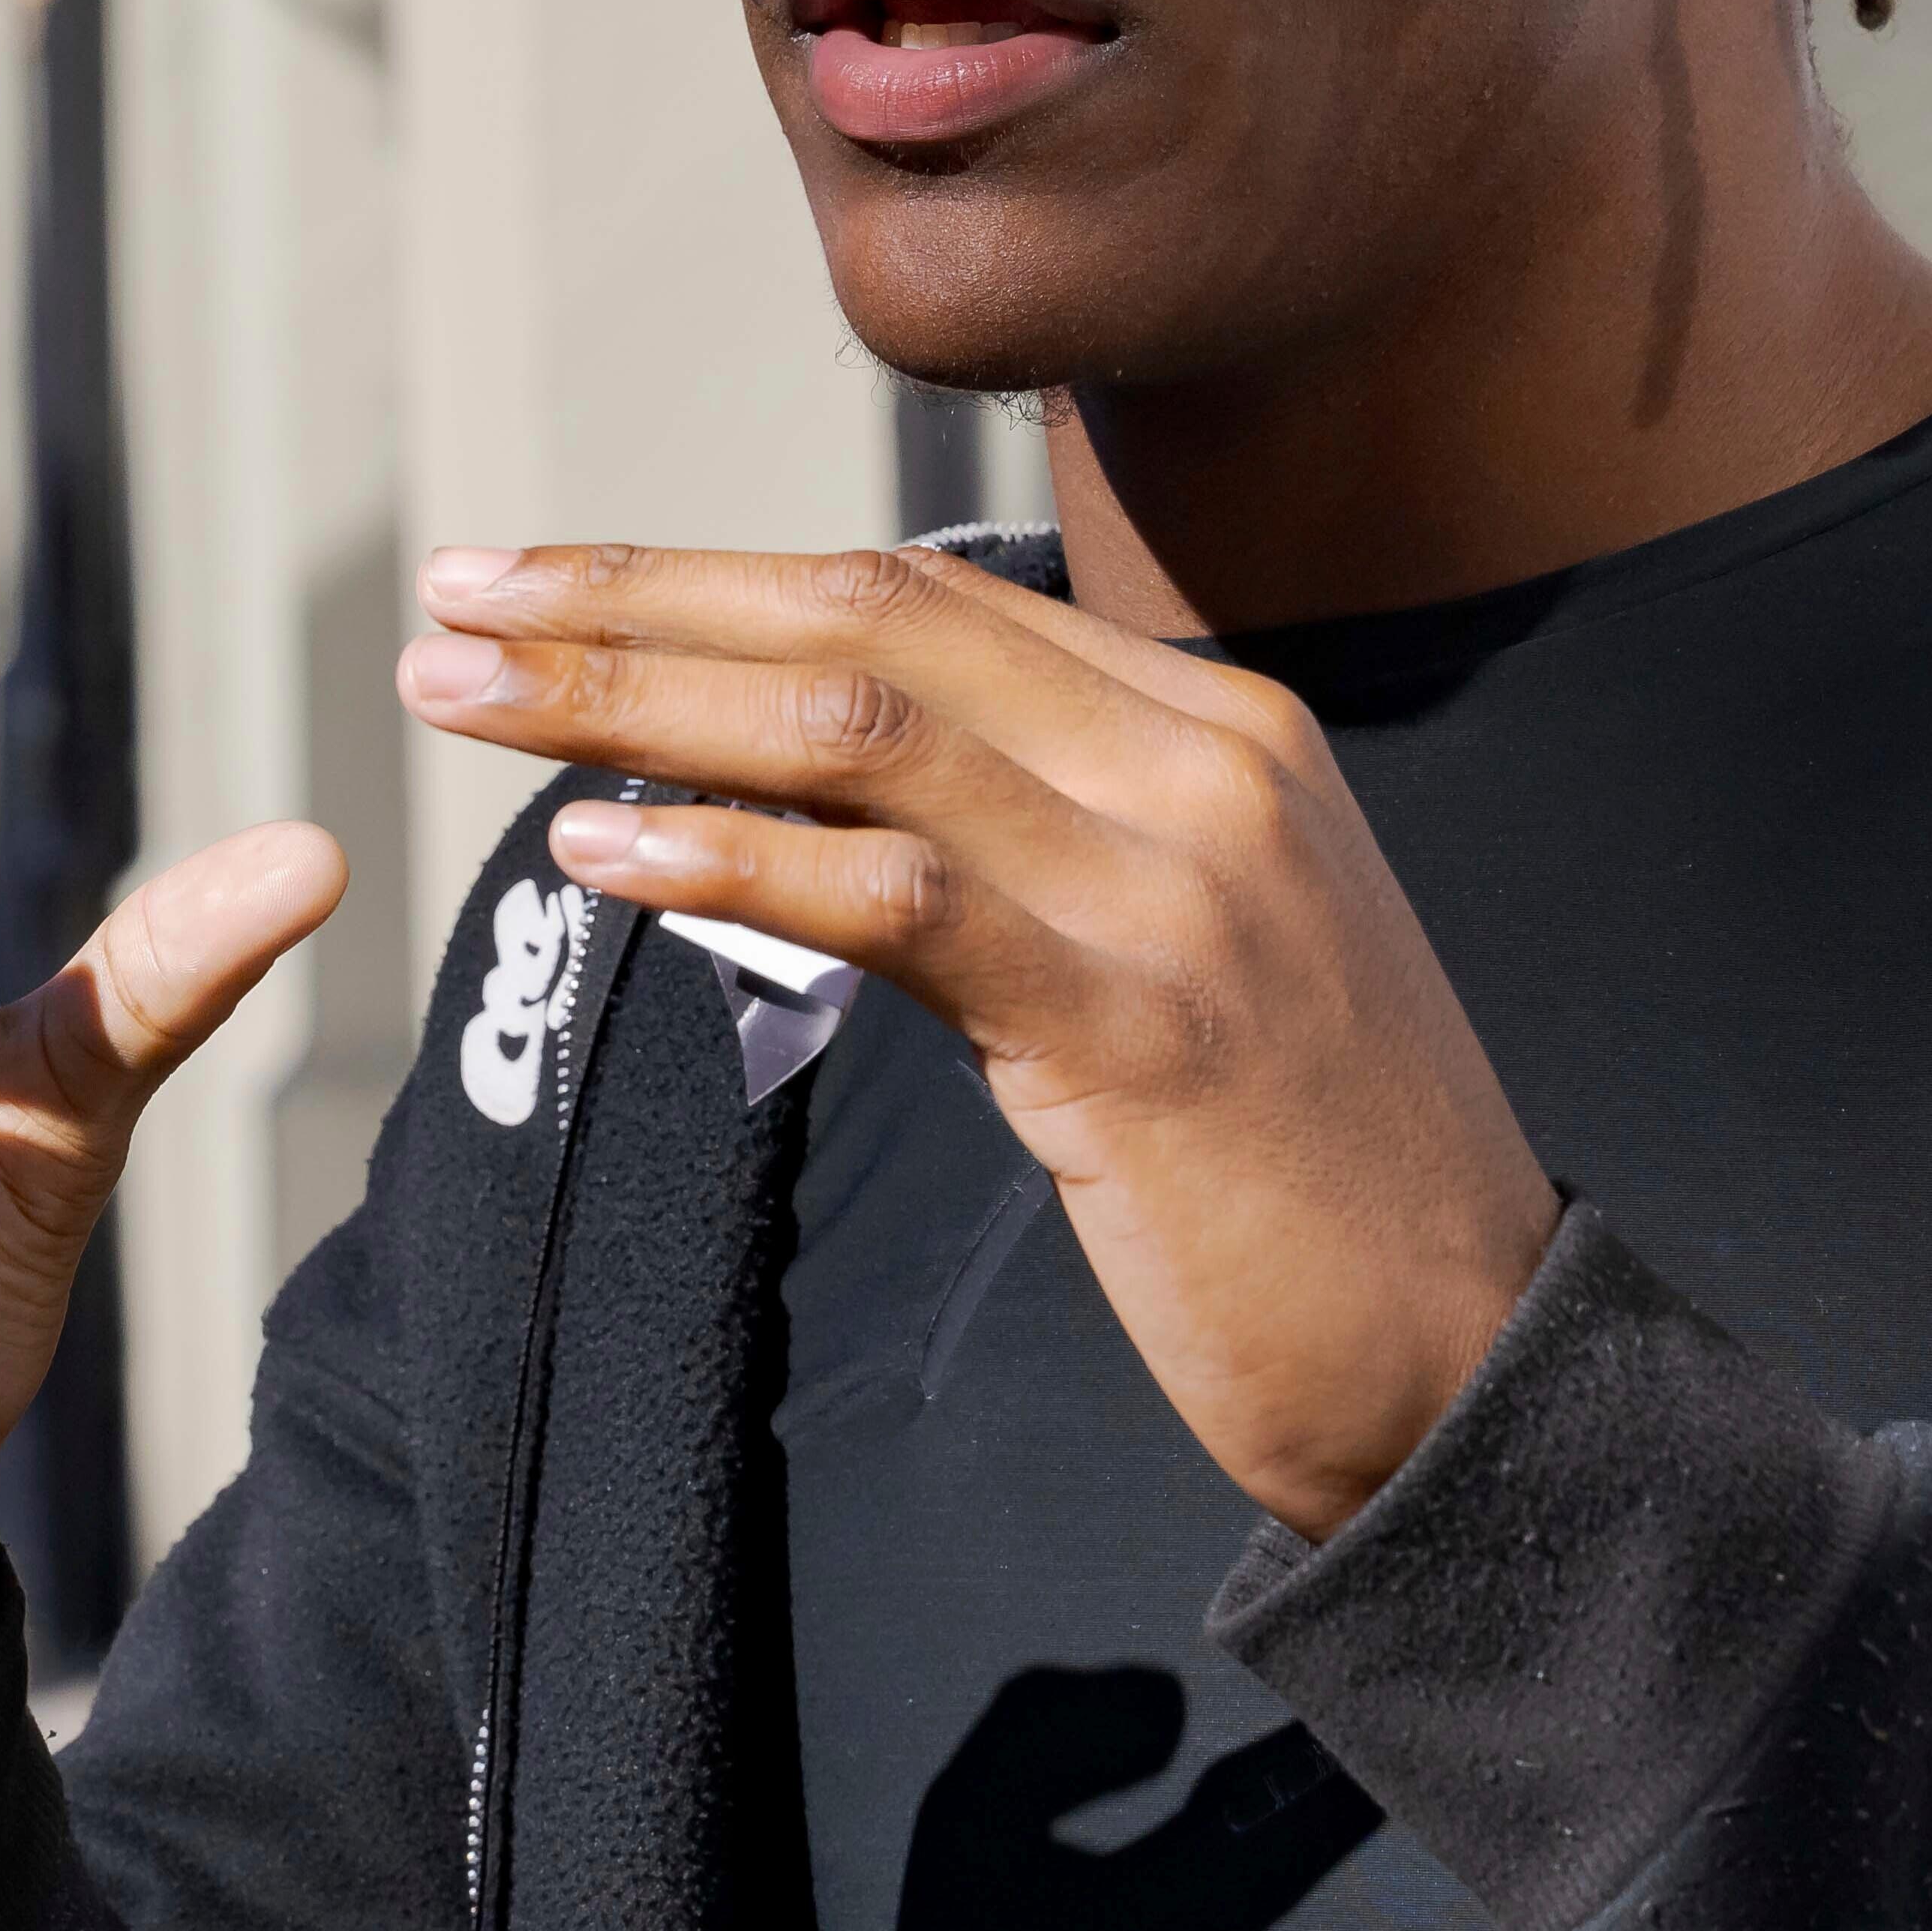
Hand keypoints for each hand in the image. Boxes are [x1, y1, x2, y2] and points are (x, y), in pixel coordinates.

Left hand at [403, 540, 1555, 1536]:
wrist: (1478, 1357)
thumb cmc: (1305, 1177)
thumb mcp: (1184, 948)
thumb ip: (1042, 841)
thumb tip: (814, 793)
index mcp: (1216, 723)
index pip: (919, 594)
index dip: (709, 572)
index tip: (541, 578)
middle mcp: (1205, 762)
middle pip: (871, 620)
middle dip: (637, 595)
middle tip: (453, 595)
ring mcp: (1183, 887)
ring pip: (864, 729)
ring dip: (636, 698)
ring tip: (466, 698)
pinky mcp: (1146, 1030)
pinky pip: (903, 902)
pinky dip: (734, 859)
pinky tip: (602, 852)